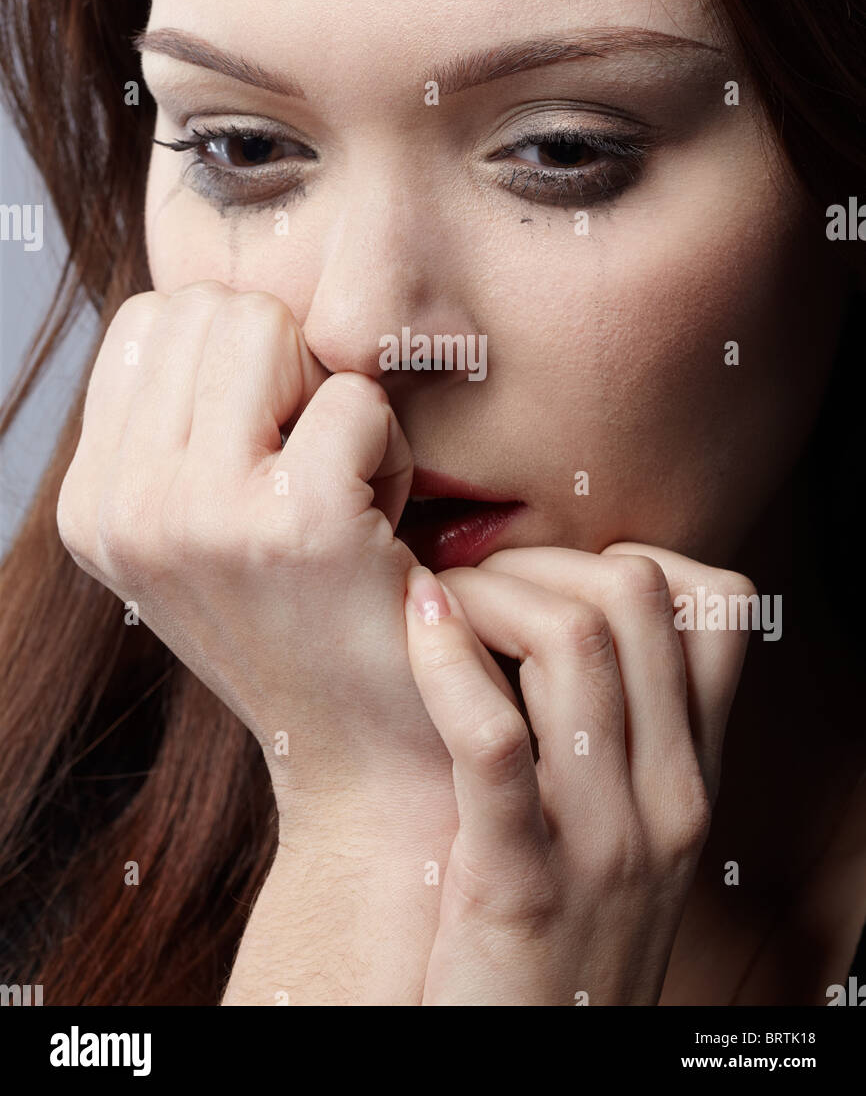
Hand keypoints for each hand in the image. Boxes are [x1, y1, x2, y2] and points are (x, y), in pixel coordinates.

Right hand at [57, 281, 457, 819]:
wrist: (367, 757)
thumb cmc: (303, 622)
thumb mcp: (200, 531)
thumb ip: (181, 425)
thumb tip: (214, 305)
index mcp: (92, 504)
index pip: (155, 320)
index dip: (238, 363)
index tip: (268, 452)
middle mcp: (124, 508)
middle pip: (211, 309)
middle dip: (284, 368)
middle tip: (313, 465)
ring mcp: (200, 515)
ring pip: (272, 330)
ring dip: (330, 398)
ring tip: (343, 487)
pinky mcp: (294, 525)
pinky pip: (354, 397)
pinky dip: (387, 447)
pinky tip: (383, 521)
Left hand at [404, 544, 751, 1004]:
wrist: (532, 1065)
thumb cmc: (554, 932)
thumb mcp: (619, 830)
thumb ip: (612, 731)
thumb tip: (550, 603)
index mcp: (692, 777)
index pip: (719, 606)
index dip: (629, 560)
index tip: (550, 582)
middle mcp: (668, 800)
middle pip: (638, 597)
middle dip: (541, 561)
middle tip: (475, 589)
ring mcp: (604, 843)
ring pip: (571, 642)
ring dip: (485, 593)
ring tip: (435, 609)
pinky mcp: (521, 882)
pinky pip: (493, 736)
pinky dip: (447, 660)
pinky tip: (415, 627)